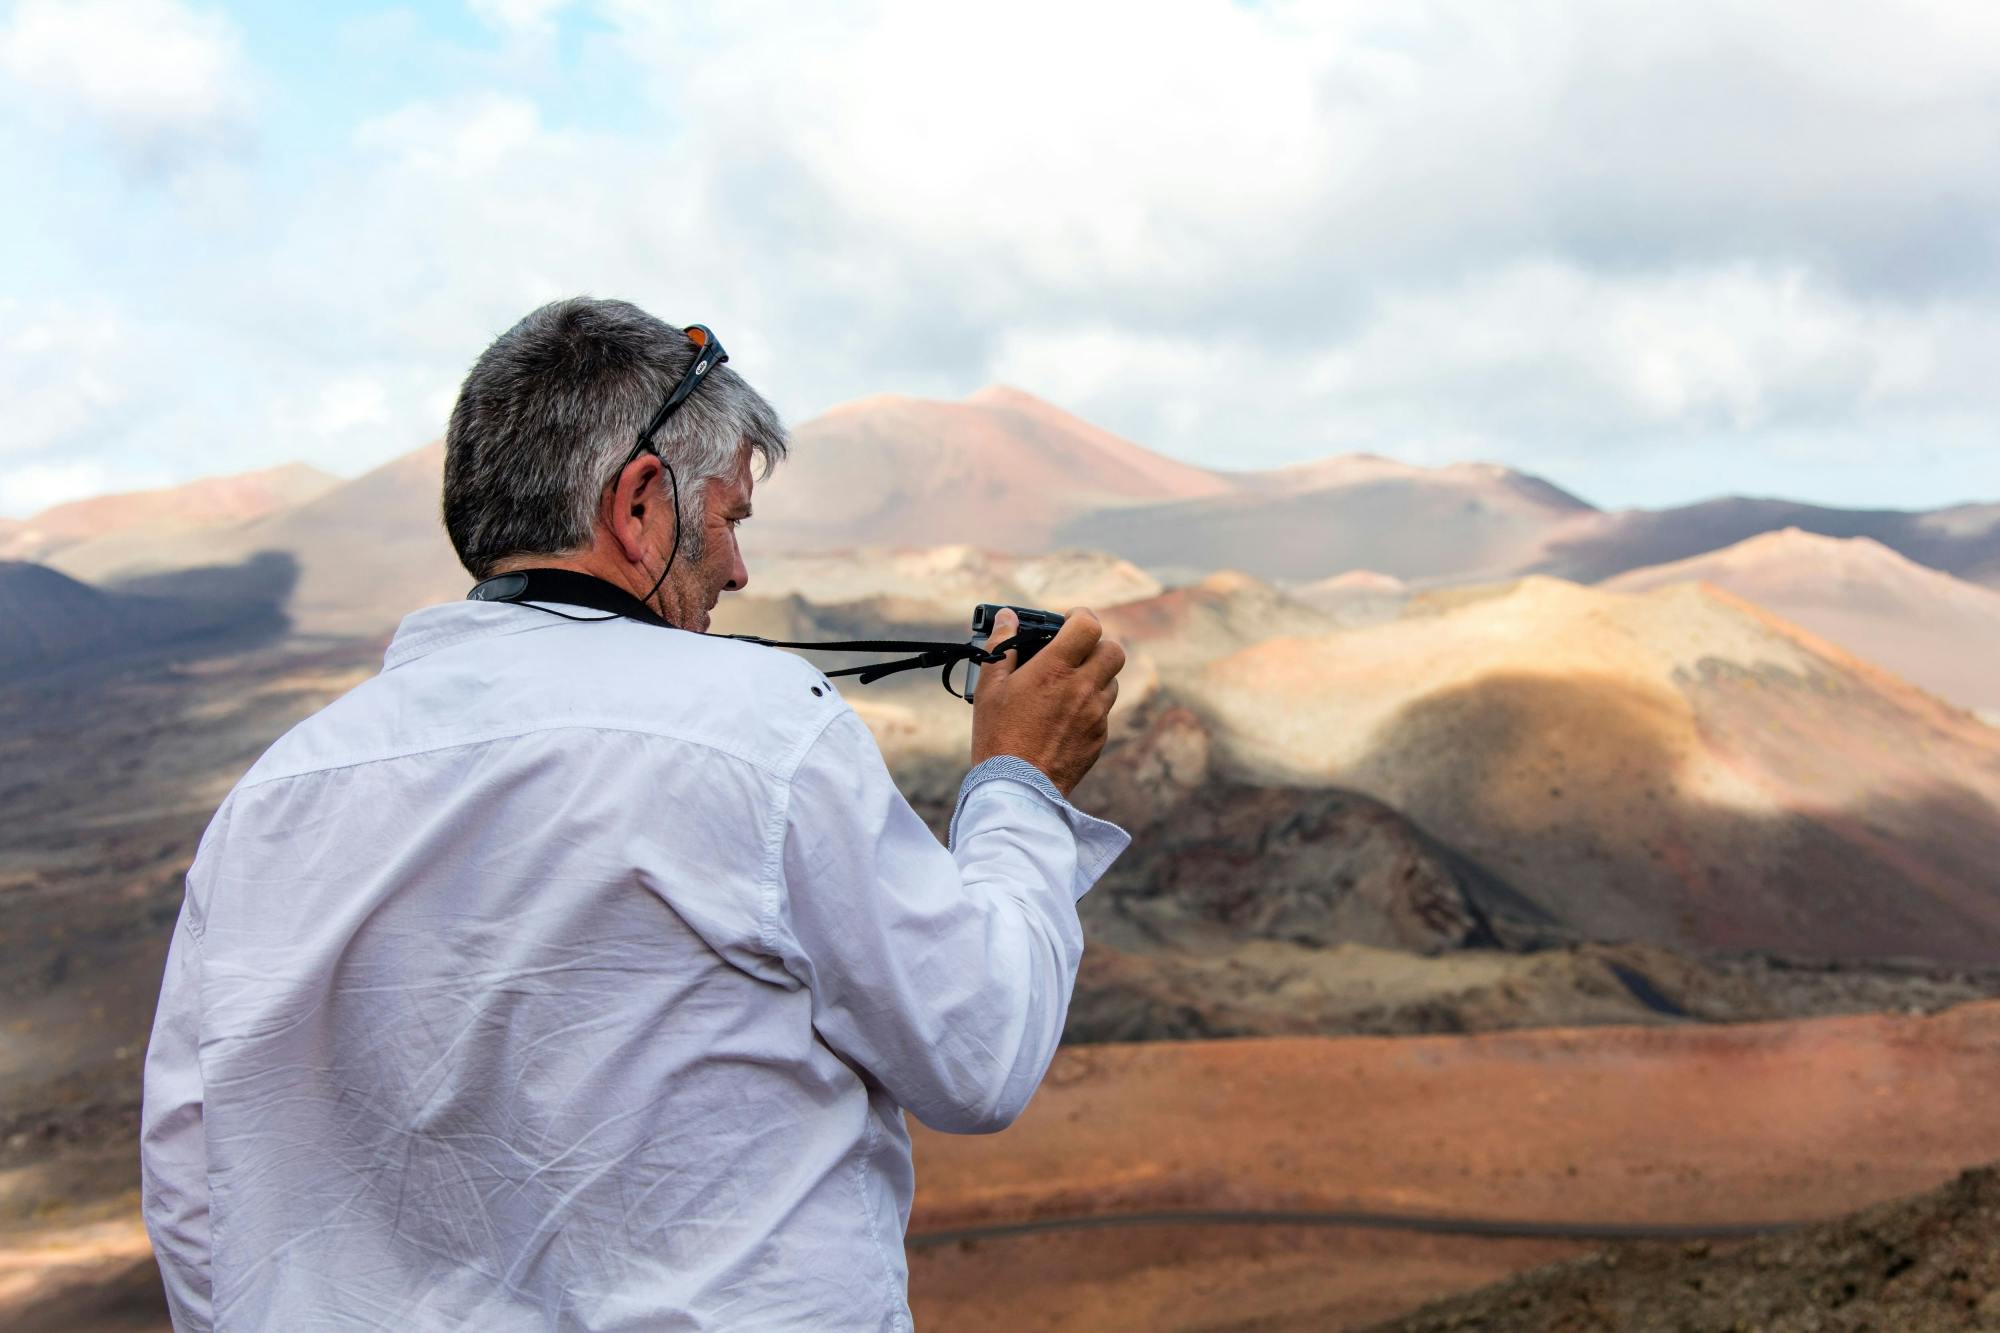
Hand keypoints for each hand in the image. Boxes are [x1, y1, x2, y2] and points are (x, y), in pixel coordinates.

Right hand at [968, 607, 1125, 797]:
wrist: (1018, 788)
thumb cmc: (998, 736)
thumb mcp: (989, 687)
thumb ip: (1000, 646)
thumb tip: (1007, 618)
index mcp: (1055, 669)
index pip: (1089, 625)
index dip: (1081, 617)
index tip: (1068, 622)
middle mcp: (1083, 688)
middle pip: (1113, 651)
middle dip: (1097, 647)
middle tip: (1074, 654)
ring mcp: (1095, 715)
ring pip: (1112, 682)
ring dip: (1096, 677)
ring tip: (1068, 687)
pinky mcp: (1099, 738)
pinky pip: (1104, 712)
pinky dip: (1091, 707)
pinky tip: (1065, 717)